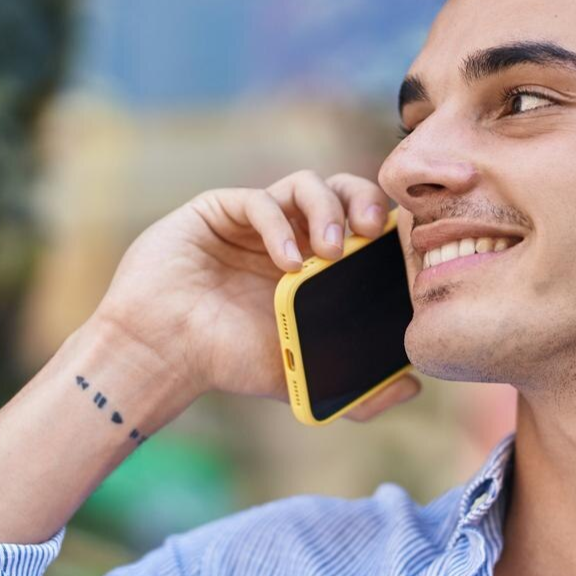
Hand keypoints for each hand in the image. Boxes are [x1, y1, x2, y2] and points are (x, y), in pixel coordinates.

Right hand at [87, 169, 421, 421]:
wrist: (162, 353)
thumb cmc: (227, 361)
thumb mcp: (302, 379)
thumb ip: (358, 392)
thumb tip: (413, 388)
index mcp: (316, 263)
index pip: (362, 224)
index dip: (385, 225)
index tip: (400, 247)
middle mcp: (290, 233)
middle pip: (342, 190)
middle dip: (364, 199)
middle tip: (372, 230)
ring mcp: (255, 219)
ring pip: (305, 183)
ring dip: (327, 208)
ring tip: (330, 250)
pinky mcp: (219, 209)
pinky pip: (261, 199)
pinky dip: (280, 225)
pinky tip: (288, 260)